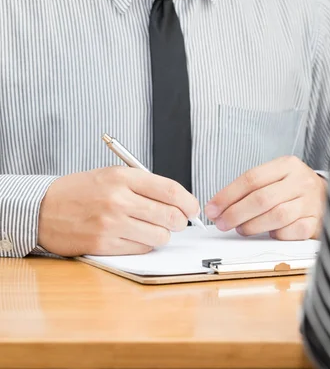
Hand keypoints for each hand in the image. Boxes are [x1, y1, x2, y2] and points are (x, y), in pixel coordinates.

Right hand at [38, 166, 199, 256]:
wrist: (41, 209)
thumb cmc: (80, 192)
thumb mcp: (112, 176)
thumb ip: (144, 185)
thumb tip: (179, 202)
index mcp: (123, 177)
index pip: (171, 191)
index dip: (189, 202)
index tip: (192, 209)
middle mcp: (118, 199)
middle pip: (170, 216)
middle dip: (179, 221)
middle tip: (176, 221)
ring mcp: (111, 224)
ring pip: (160, 236)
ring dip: (161, 235)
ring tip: (150, 228)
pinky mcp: (104, 244)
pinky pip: (142, 248)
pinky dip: (144, 244)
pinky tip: (133, 236)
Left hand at [203, 156, 326, 239]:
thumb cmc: (296, 188)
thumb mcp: (277, 178)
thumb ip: (252, 189)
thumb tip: (220, 208)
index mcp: (287, 165)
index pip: (252, 178)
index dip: (228, 195)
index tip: (213, 209)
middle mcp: (301, 181)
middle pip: (262, 198)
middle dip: (236, 213)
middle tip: (222, 223)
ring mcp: (311, 202)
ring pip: (276, 216)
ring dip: (253, 226)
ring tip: (242, 229)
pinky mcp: (317, 221)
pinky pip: (292, 231)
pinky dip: (277, 235)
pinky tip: (271, 233)